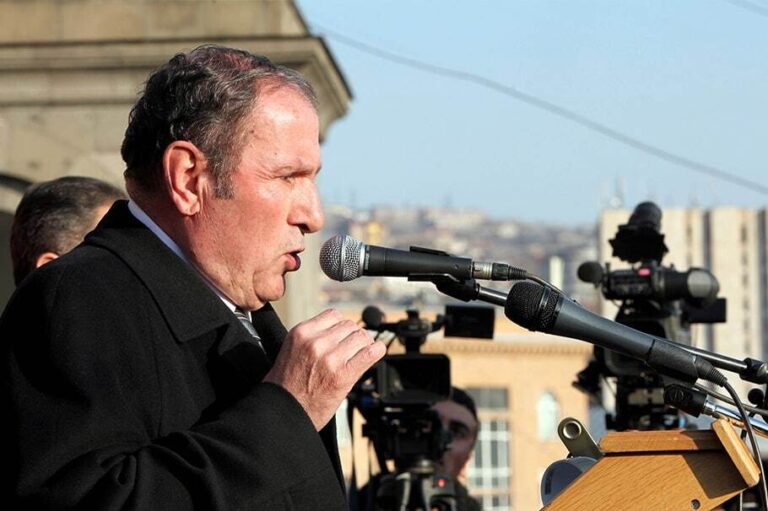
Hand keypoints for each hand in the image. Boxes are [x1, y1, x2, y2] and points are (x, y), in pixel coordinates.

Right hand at [263, 309, 385, 429]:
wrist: (283, 411)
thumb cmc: (286, 385)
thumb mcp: (292, 350)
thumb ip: (312, 337)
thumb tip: (338, 330)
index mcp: (302, 332)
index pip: (334, 315)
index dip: (341, 326)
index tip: (343, 335)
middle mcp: (316, 342)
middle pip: (349, 325)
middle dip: (353, 336)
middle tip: (353, 348)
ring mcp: (330, 357)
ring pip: (361, 336)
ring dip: (364, 344)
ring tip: (361, 353)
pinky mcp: (343, 374)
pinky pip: (370, 353)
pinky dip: (377, 351)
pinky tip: (376, 352)